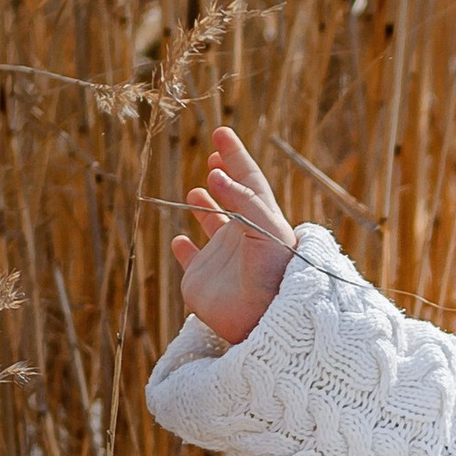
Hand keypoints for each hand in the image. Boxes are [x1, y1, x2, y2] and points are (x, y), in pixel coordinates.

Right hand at [171, 126, 297, 346]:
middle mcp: (243, 237)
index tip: (222, 133)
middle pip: (232, 198)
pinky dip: (184, 249)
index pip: (249, 180)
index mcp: (262, 221)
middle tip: (214, 155)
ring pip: (213, 226)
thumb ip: (243, 202)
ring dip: (205, 208)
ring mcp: (222, 259)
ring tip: (197, 191)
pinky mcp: (202, 281)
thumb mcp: (267, 232)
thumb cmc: (276, 277)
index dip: (236, 156)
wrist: (266, 323)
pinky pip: (191, 261)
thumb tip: (216, 177)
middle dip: (225, 176)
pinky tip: (180, 239)